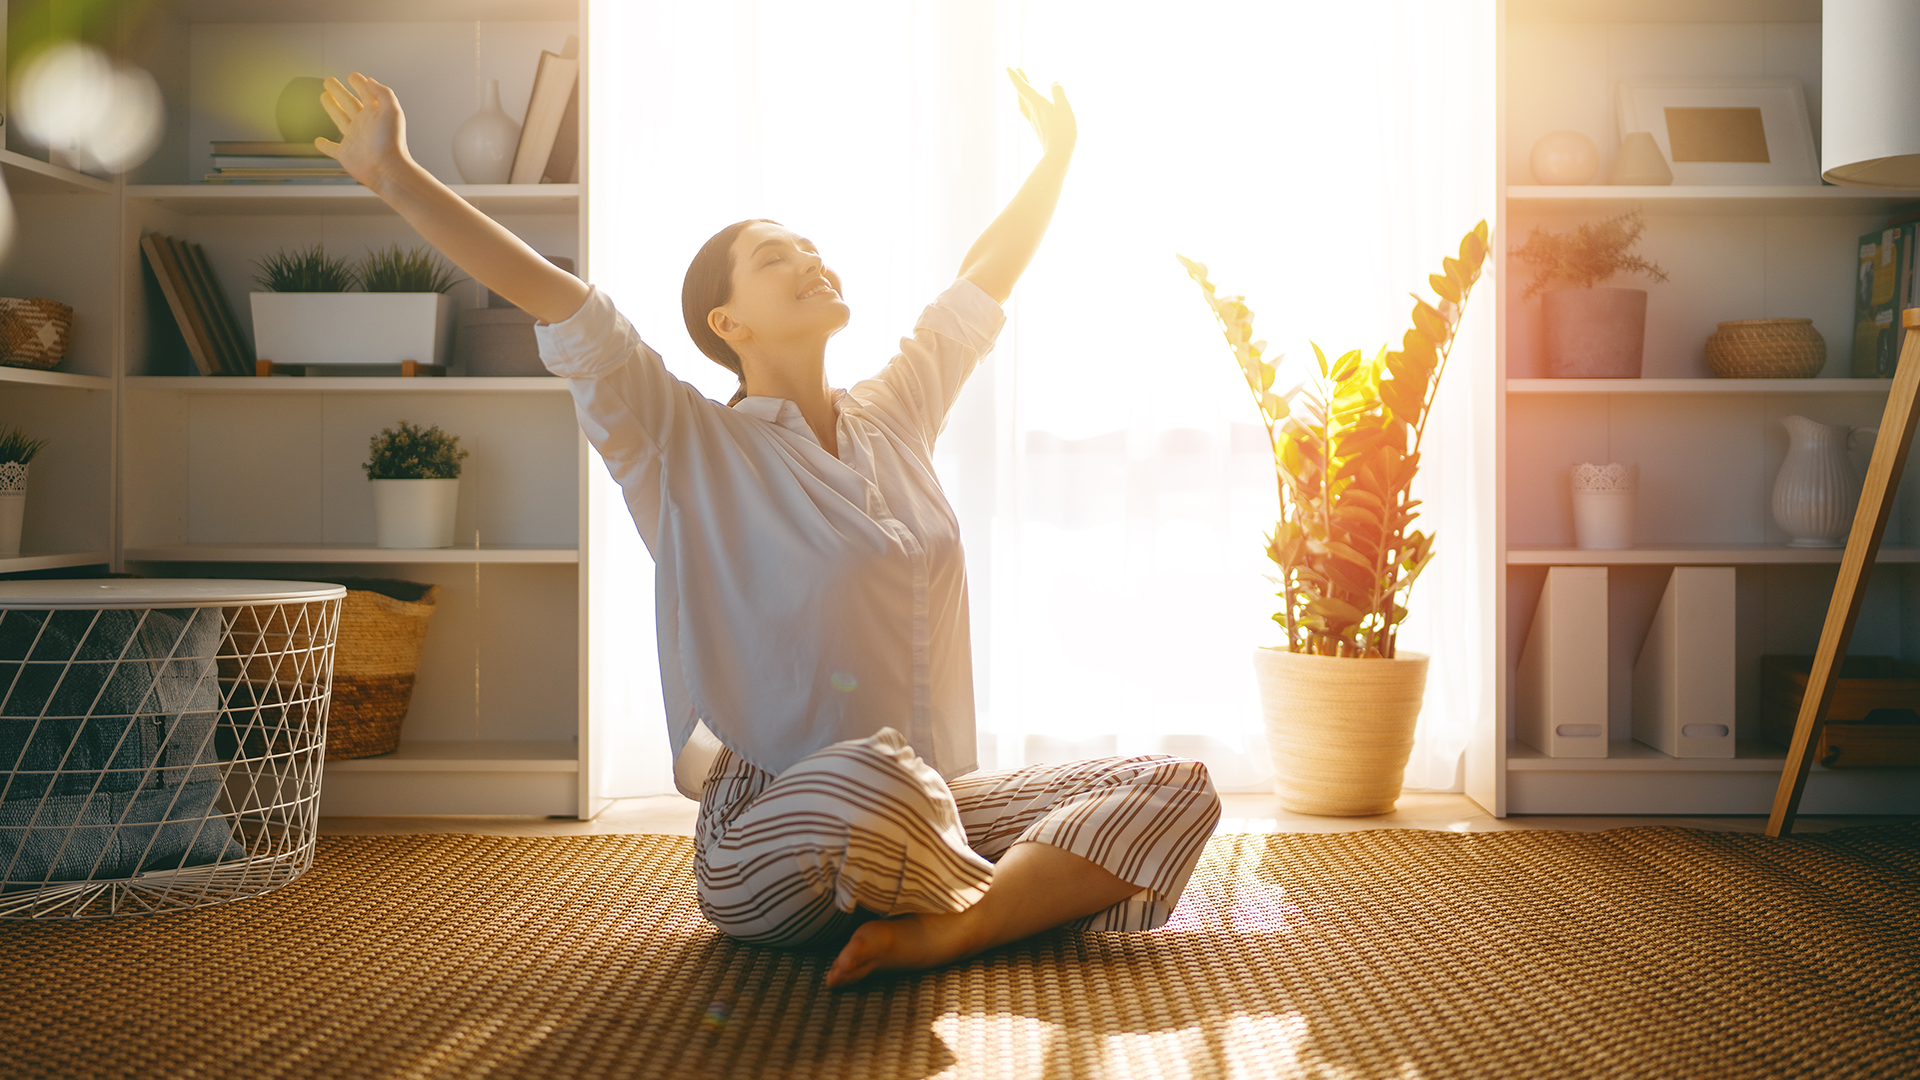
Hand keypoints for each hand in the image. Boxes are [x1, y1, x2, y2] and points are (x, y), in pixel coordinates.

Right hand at [314, 73, 413, 188]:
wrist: (387, 169)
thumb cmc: (392, 142)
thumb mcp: (392, 110)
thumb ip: (383, 93)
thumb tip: (370, 80)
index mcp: (376, 113)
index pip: (366, 93)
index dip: (360, 83)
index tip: (352, 76)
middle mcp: (365, 124)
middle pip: (349, 103)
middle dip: (339, 91)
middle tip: (329, 81)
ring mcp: (354, 138)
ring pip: (339, 119)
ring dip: (331, 108)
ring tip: (323, 96)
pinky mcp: (346, 154)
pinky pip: (332, 149)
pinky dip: (324, 145)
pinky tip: (318, 141)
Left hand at [1008, 68, 1074, 160]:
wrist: (1058, 155)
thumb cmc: (1063, 132)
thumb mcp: (1065, 108)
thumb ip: (1059, 92)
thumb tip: (1054, 82)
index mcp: (1038, 104)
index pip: (1023, 87)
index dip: (1015, 77)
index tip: (1008, 68)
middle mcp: (1033, 112)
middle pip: (1023, 93)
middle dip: (1020, 80)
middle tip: (1016, 70)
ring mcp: (1035, 121)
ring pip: (1024, 103)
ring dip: (1021, 93)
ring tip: (1021, 87)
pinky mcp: (1038, 128)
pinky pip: (1028, 113)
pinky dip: (1026, 105)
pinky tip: (1029, 108)